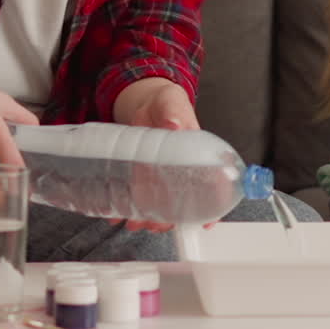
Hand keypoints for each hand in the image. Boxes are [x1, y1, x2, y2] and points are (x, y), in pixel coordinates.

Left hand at [113, 78, 198, 231]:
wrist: (147, 103)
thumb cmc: (167, 104)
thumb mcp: (172, 103)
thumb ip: (173, 113)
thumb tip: (173, 123)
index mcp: (197, 156)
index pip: (211, 186)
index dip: (212, 207)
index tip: (205, 223)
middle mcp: (181, 171)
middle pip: (181, 203)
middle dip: (170, 219)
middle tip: (156, 225)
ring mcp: (160, 176)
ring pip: (159, 205)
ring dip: (148, 219)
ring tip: (134, 223)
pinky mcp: (142, 176)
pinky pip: (137, 197)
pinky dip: (127, 209)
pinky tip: (117, 215)